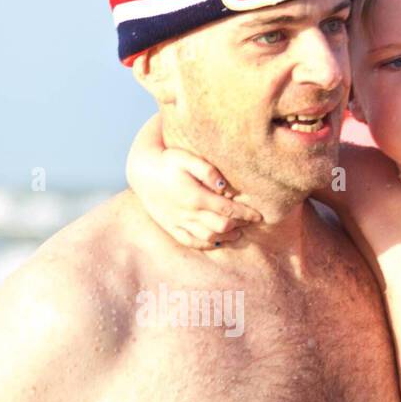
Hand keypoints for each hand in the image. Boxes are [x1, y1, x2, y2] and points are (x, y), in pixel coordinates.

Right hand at [133, 150, 262, 250]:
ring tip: (238, 232)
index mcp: (195, 196)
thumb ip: (207, 170)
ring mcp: (178, 222)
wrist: (141, 170)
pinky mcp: (171, 227)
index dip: (246, 214)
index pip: (228, 210)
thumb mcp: (186, 157)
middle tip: (250, 222)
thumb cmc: (167, 160)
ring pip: (209, 237)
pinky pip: (191, 242)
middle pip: (221, 226)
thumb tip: (224, 186)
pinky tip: (217, 240)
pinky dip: (207, 244)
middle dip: (239, 226)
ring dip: (226, 237)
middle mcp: (187, 213)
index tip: (259, 216)